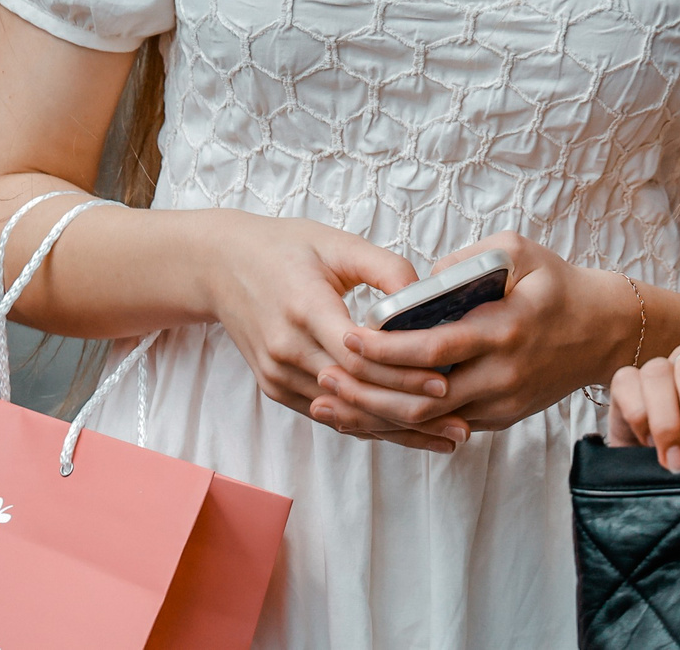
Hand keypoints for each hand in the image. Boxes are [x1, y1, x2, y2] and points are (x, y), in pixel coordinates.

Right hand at [200, 213, 468, 453]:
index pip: (359, 355)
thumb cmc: (283, 247)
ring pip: (345, 413)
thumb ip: (385, 267)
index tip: (445, 381)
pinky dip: (367, 425)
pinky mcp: (274, 386)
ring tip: (445, 435)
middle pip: (356, 392)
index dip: (403, 373)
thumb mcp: (335, 243)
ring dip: (396, 428)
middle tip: (460, 420)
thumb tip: (426, 298)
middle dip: (410, 410)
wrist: (219, 265)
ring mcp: (277, 373)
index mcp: (304, 306)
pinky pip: (328, 415)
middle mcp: (287, 347)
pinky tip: (405, 432)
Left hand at [320, 233, 631, 434]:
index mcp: (505, 329)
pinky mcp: (501, 418)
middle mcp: (503, 375)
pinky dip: (405, 422)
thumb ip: (465, 260)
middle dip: (370, 392)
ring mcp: (502, 404)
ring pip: (430, 422)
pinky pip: (445, 425)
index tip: (349, 336)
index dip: (388, 348)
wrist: (604, 333)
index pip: (436, 348)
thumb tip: (416, 281)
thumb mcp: (517, 250)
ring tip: (331, 403)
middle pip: (424, 398)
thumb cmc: (556, 283)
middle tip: (324, 377)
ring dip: (379, 416)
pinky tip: (367, 412)